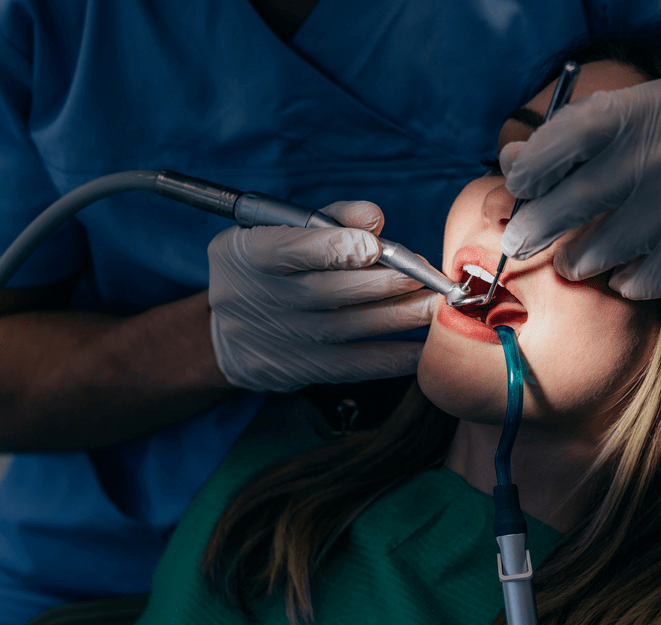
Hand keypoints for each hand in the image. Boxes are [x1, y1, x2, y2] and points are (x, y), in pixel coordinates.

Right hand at [208, 201, 436, 391]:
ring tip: (435, 304)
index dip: (334, 248)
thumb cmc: (267, 267)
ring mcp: (277, 339)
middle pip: (326, 292)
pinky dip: (391, 358)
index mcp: (248, 253)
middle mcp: (259, 298)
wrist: (226, 334)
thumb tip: (374, 217)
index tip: (376, 246)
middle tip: (427, 275)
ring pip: (346, 328)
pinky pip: (351, 366)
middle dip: (384, 282)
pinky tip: (423, 348)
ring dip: (398, 316)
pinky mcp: (297, 371)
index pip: (289, 249)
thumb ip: (328, 218)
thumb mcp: (278, 230)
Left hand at [500, 77, 660, 298]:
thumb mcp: (651, 118)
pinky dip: (626, 281)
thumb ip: (582, 136)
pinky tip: (626, 273)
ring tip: (576, 259)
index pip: (577, 131)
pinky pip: (648, 278)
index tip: (519, 187)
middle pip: (582, 198)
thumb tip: (511, 162)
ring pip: (609, 247)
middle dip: (539, 227)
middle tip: (518, 242)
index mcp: (656, 109)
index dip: (537, 164)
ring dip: (580, 260)